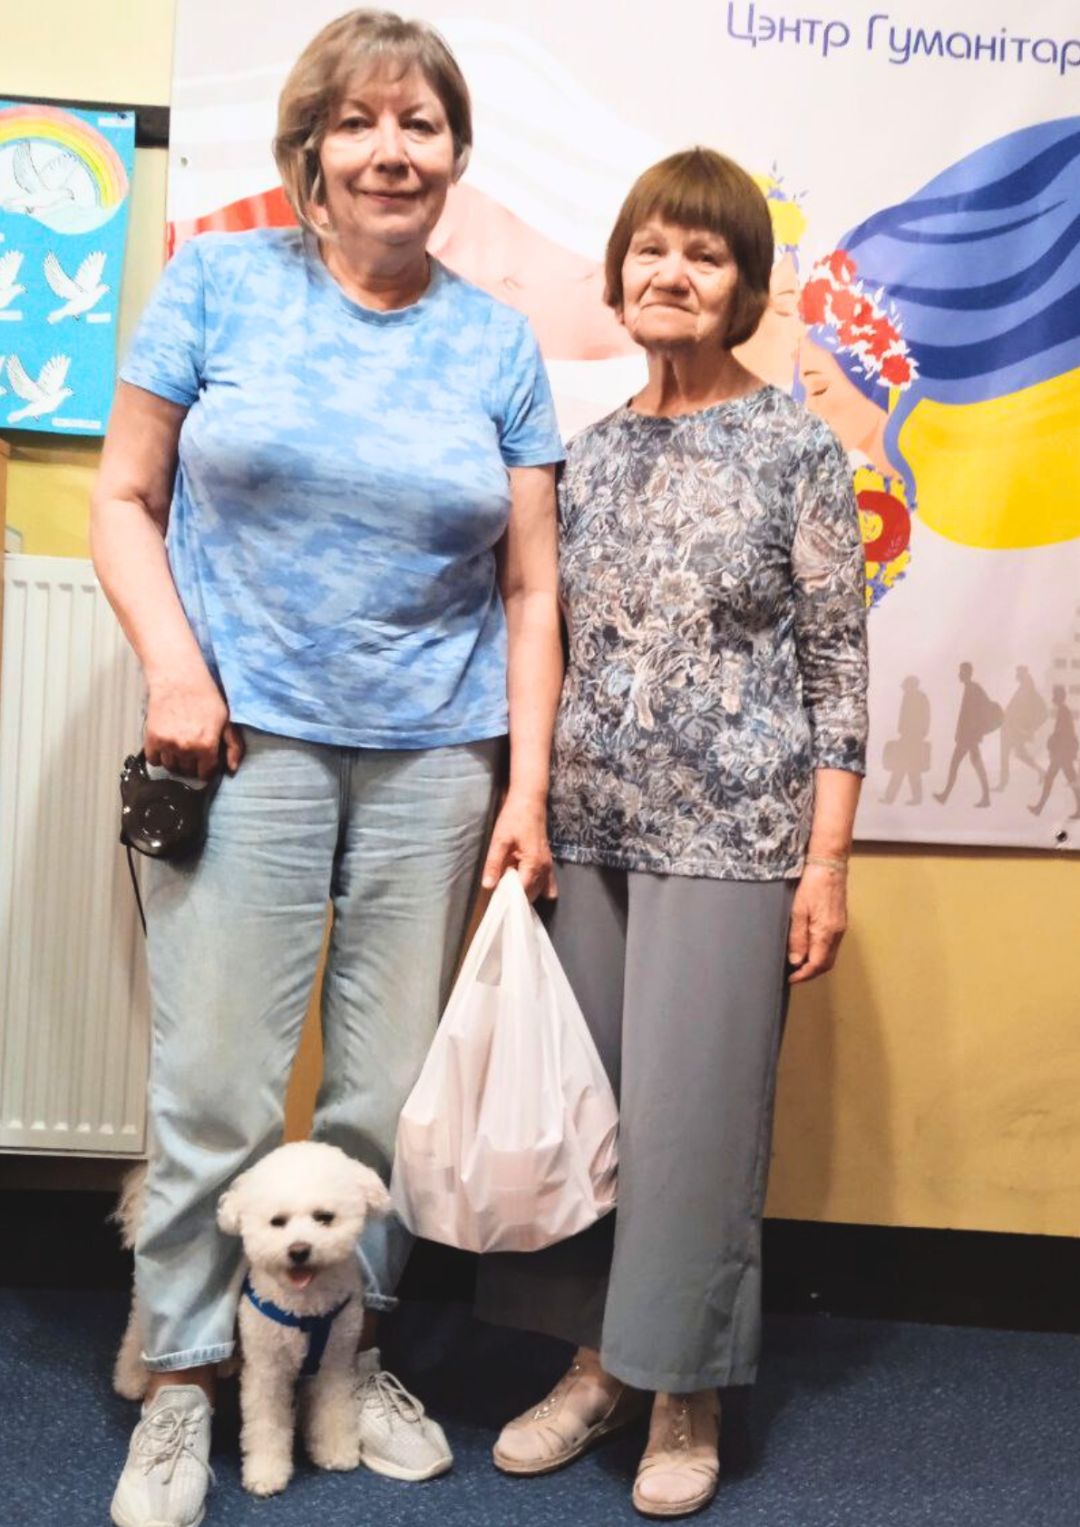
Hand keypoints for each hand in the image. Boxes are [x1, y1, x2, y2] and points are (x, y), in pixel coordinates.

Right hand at [145, 665, 243, 777]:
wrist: (179, 678)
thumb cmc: (204, 696)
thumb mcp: (226, 720)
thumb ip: (233, 746)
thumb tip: (232, 768)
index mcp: (207, 746)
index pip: (205, 774)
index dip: (207, 768)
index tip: (205, 761)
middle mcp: (187, 748)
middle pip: (187, 771)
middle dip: (192, 764)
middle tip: (192, 748)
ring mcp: (168, 744)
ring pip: (171, 767)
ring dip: (175, 760)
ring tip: (180, 744)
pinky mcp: (152, 738)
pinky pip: (153, 760)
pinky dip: (158, 755)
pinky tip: (166, 743)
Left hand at [481, 790, 556, 901]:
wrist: (529, 801)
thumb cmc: (514, 818)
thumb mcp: (499, 840)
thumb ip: (493, 864)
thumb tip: (488, 886)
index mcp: (533, 864)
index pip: (521, 892)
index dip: (508, 898)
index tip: (495, 902)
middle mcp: (544, 869)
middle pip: (530, 894)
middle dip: (514, 897)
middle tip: (498, 893)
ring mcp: (548, 866)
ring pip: (537, 890)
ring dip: (523, 892)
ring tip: (507, 887)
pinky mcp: (547, 862)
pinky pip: (546, 883)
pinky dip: (535, 888)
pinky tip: (521, 885)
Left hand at [787, 864, 847, 983]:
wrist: (829, 866)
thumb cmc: (812, 884)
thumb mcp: (798, 911)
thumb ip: (797, 938)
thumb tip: (796, 961)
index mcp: (826, 932)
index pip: (817, 964)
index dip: (804, 975)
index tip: (792, 979)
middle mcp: (837, 933)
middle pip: (826, 964)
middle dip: (811, 973)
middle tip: (794, 975)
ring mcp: (841, 928)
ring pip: (830, 955)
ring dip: (816, 964)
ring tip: (799, 965)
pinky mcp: (840, 922)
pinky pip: (832, 945)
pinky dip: (821, 953)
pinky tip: (809, 949)